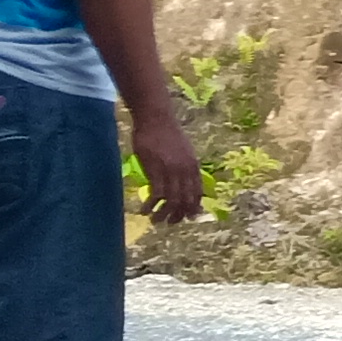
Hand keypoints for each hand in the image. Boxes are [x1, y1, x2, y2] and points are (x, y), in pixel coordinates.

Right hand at [129, 110, 205, 224]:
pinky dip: (151, 206)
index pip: (197, 193)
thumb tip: (183, 181)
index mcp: (194, 166)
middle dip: (179, 215)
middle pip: (186, 201)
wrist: (156, 118)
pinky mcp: (156, 170)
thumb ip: (185, 166)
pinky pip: (156, 195)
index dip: (192, 208)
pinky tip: (144, 211)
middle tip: (169, 222)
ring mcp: (171, 171)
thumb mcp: (183, 151)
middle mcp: (186, 171)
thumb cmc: (166, 133)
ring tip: (155, 220)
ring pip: (172, 201)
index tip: (186, 217)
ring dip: (163, 214)